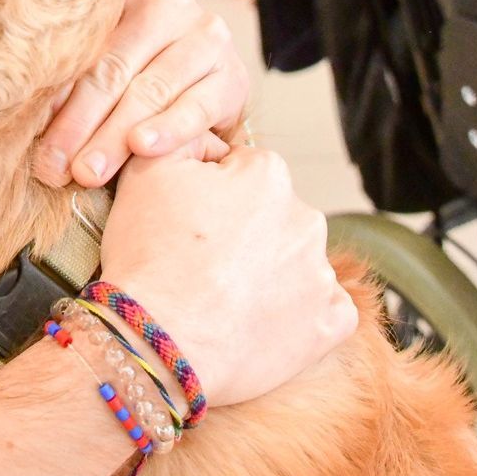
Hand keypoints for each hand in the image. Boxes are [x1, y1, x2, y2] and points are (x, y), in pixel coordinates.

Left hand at [32, 0, 248, 187]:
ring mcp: (206, 37)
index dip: (54, 90)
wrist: (205, 83)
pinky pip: (196, 106)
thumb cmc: (136, 70)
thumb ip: (69, 76)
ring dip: (114, 136)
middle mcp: (169, 4)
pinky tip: (143, 146)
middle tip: (54, 167)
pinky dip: (168, 129)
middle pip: (112, 69)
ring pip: (149, 90)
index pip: (83, 42)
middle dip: (80, 124)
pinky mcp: (233, 75)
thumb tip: (19, 112)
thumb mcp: (100, 59)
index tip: (29, 131)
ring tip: (89, 170)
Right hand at [98, 148, 357, 407]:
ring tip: (220, 296)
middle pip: (271, 216)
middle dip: (243, 232)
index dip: (207, 195)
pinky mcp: (331, 324)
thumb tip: (208, 138)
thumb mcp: (146, 168)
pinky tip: (255, 319)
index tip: (183, 223)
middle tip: (197, 261)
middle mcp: (307, 216)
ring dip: (266, 271)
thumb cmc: (148, 254)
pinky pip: (320, 309)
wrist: (158, 340)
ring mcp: (323, 273)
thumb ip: (184, 135)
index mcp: (268, 173)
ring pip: (293, 260)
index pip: (241, 172)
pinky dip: (293, 313)